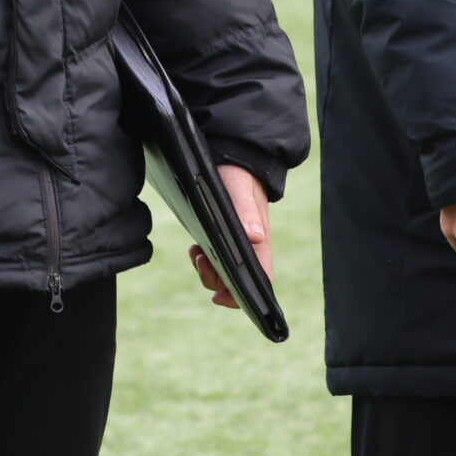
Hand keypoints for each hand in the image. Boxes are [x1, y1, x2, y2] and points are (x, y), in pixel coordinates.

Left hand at [189, 163, 272, 309]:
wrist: (234, 156)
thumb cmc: (241, 174)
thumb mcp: (242, 189)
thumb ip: (248, 212)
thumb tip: (256, 237)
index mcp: (260, 241)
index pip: (259, 279)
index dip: (241, 296)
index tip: (218, 298)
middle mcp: (250, 246)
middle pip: (235, 281)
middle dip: (215, 280)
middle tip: (200, 259)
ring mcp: (236, 242)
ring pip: (222, 271)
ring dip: (206, 269)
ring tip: (196, 251)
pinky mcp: (222, 235)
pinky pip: (214, 258)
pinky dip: (203, 258)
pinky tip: (195, 246)